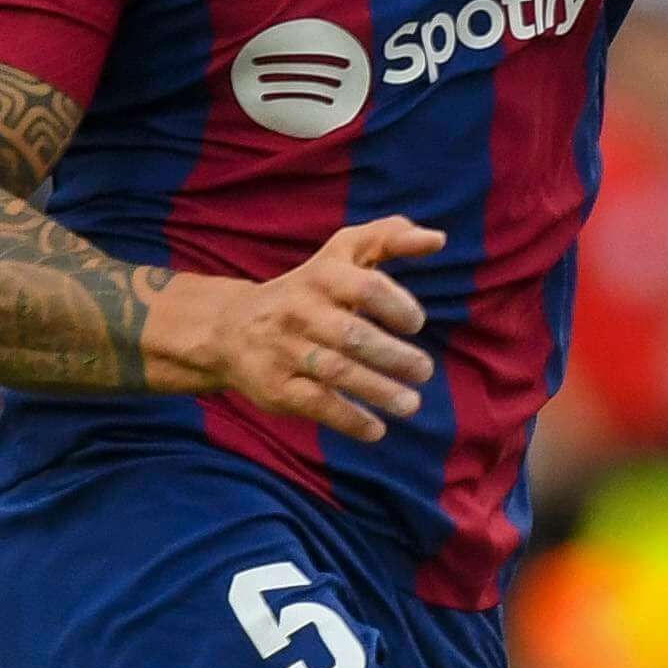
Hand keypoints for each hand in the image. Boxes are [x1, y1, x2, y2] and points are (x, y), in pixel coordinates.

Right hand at [152, 217, 442, 440]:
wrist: (229, 328)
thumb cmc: (308, 290)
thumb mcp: (340, 255)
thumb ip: (388, 238)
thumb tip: (438, 238)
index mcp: (321, 276)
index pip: (365, 286)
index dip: (396, 305)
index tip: (416, 323)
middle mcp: (300, 311)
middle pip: (351, 335)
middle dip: (393, 356)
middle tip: (424, 370)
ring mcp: (284, 349)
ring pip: (335, 371)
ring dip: (378, 391)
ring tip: (411, 403)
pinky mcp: (275, 386)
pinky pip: (315, 404)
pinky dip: (349, 419)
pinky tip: (377, 429)